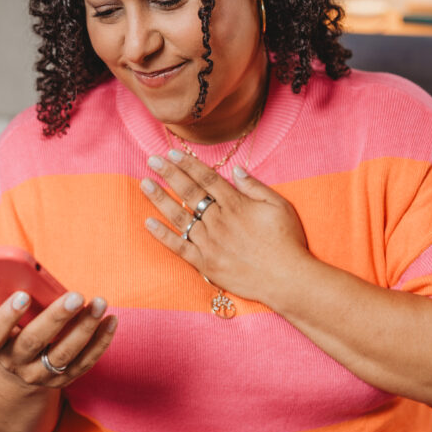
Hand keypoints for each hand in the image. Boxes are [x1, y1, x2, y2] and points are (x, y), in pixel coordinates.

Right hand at [0, 287, 117, 387]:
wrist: (17, 373)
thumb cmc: (6, 333)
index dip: (7, 316)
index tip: (23, 295)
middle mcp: (16, 363)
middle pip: (34, 342)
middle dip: (56, 318)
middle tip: (76, 295)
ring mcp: (41, 374)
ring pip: (65, 354)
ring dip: (85, 328)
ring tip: (99, 303)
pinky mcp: (65, 378)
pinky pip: (86, 361)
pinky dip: (101, 341)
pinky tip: (111, 320)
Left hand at [141, 149, 308, 305]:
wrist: (286, 279)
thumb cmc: (286, 241)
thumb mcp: (279, 206)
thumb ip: (255, 187)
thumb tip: (236, 170)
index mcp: (235, 204)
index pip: (206, 178)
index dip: (187, 164)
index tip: (172, 153)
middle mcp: (218, 220)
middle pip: (188, 192)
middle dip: (168, 173)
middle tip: (152, 160)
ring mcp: (209, 242)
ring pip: (179, 216)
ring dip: (160, 198)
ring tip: (145, 184)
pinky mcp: (205, 263)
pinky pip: (178, 247)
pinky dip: (162, 235)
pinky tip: (149, 223)